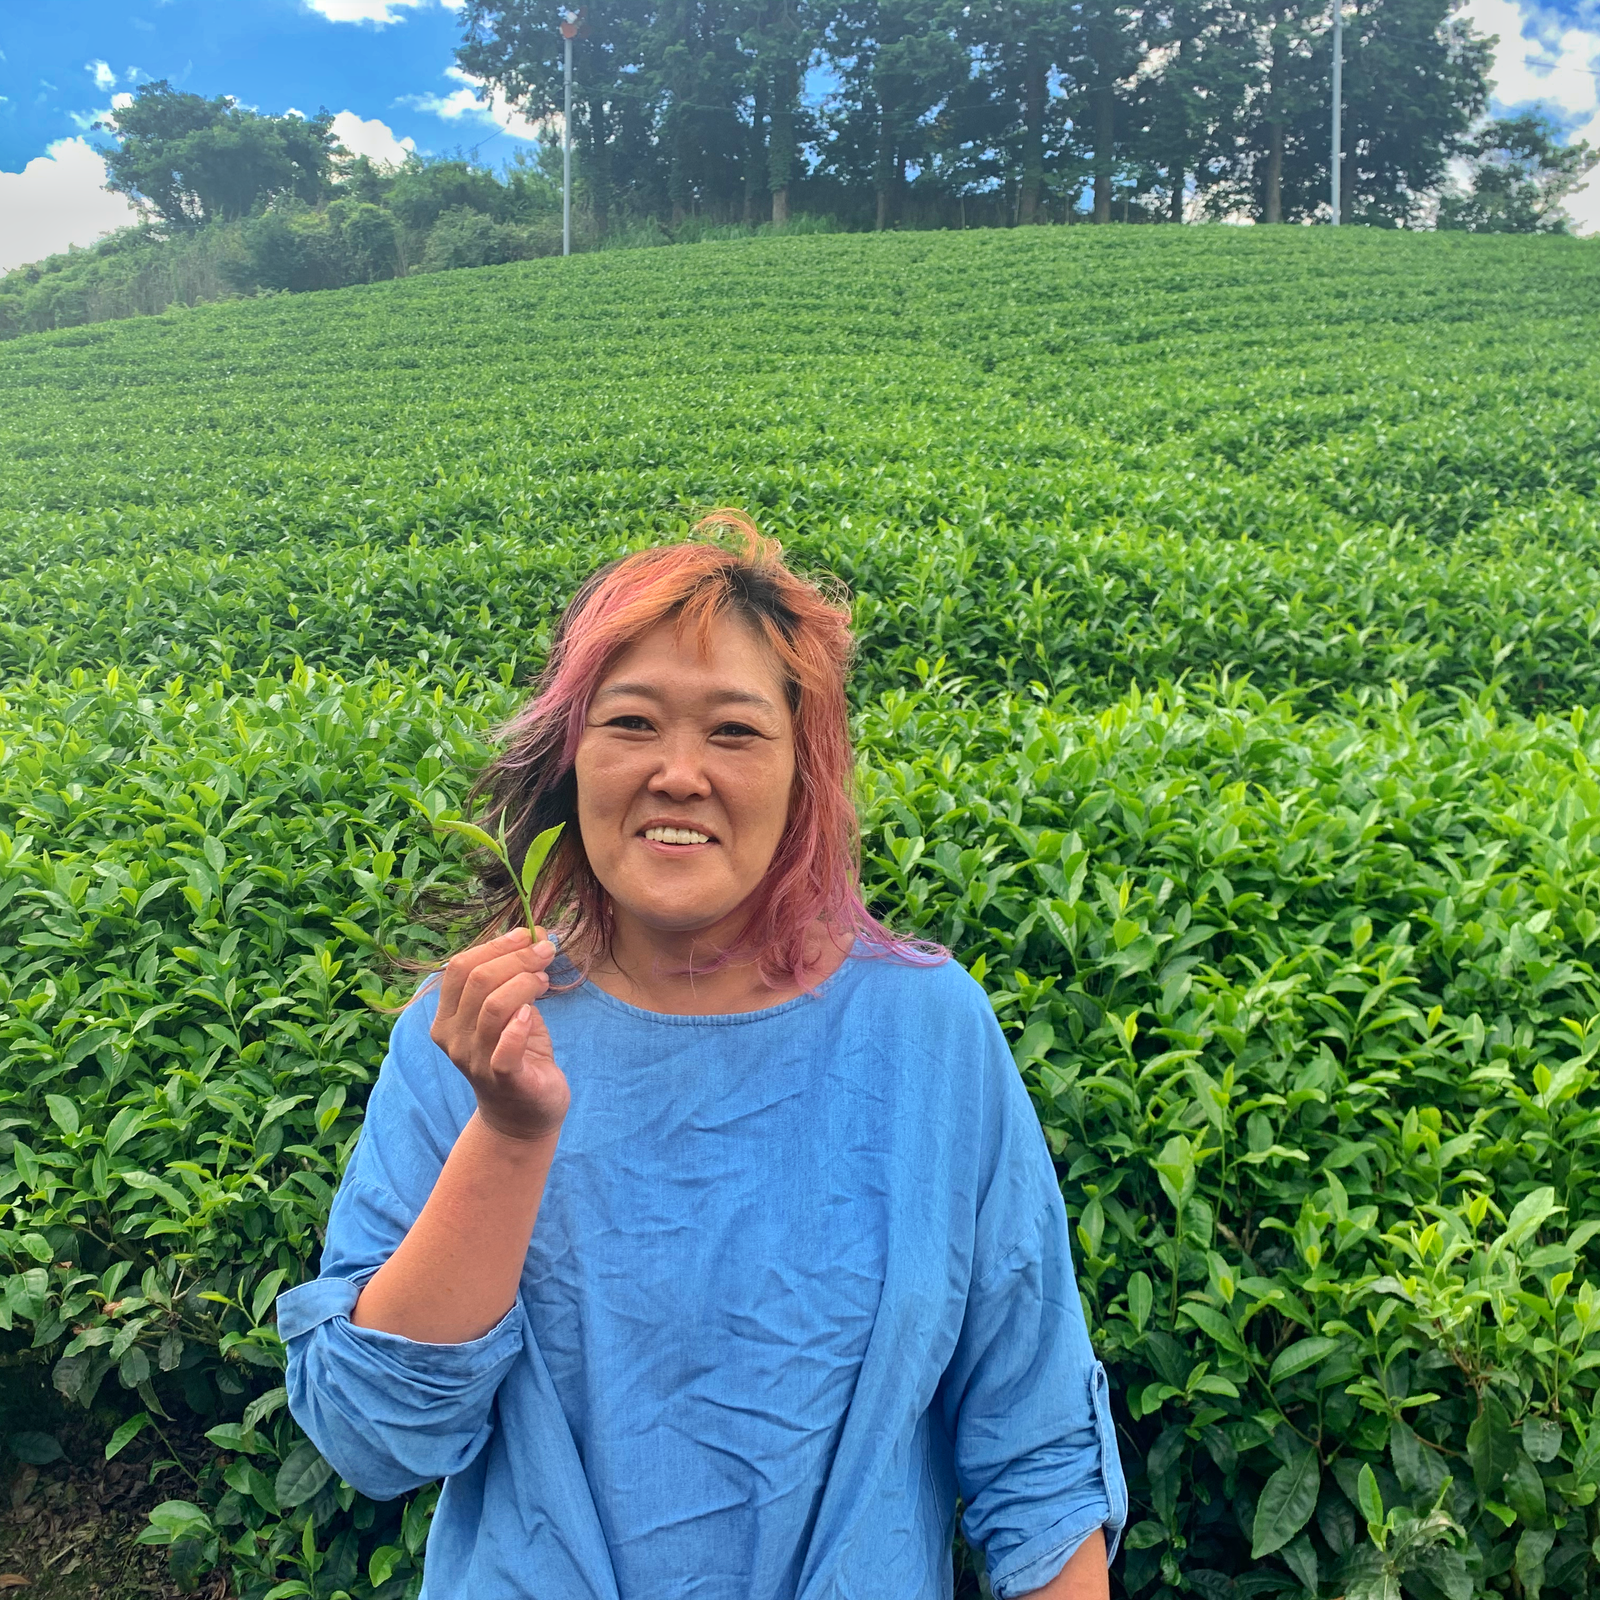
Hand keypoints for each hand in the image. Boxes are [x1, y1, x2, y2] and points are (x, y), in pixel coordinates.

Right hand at [430, 925, 569, 1142]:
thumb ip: (510, 979)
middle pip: (477, 981)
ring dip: (524, 982)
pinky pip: (505, 1050)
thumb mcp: (506, 1012)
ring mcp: (475, 1061)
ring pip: (492, 1007)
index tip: (528, 935)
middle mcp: (453, 1038)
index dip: (495, 945)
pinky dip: (520, 1026)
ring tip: (544, 979)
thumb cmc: (515, 1053)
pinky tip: (532, 1013)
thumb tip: (534, 936)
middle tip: (546, 951)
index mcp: (447, 1017)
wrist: (521, 1115)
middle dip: (517, 958)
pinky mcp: (503, 1080)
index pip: (458, 968)